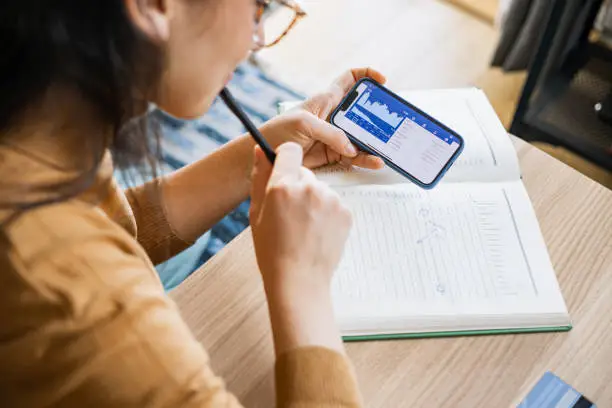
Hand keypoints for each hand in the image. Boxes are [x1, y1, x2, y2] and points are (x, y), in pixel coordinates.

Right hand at [249, 142, 351, 353]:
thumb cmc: (272, 250)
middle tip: (289, 214)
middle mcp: (310, 187)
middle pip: (304, 173)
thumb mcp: (256, 213)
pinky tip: (317, 233)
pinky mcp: (346, 212)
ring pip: (320, 190)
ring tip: (304, 228)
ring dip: (313, 202)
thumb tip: (260, 150)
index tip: (283, 170)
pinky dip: (327, 215)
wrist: (299, 280)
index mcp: (283, 186)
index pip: (289, 150)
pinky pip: (334, 204)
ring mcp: (331, 200)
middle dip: (297, 186)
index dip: (285, 158)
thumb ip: (260, 178)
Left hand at [259, 67, 386, 169]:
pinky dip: (366, 159)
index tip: (381, 80)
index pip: (349, 79)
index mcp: (326, 99)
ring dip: (374, 143)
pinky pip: (355, 156)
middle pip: (363, 112)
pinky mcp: (334, 154)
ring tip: (385, 149)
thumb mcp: (303, 124)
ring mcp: (336, 136)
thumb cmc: (278, 132)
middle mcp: (334, 116)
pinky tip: (374, 161)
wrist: (264, 157)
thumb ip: (330, 133)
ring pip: (362, 137)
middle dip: (378, 115)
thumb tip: (351, 147)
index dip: (366, 75)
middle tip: (391, 123)